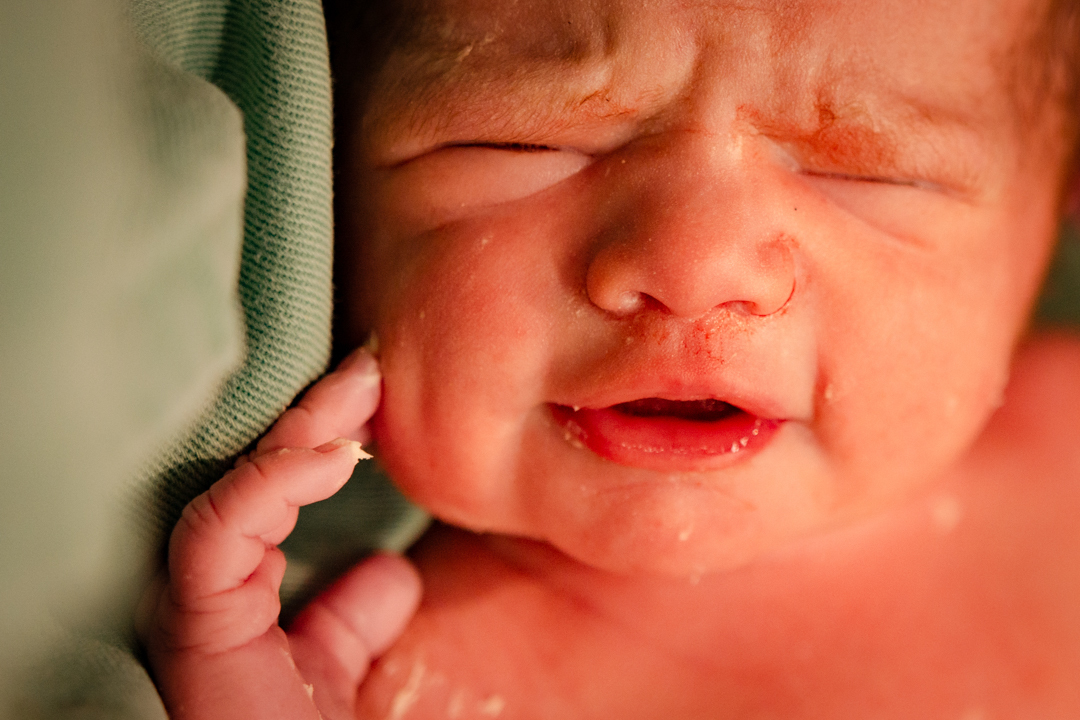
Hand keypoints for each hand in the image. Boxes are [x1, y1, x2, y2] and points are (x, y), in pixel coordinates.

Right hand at [139, 348, 421, 719]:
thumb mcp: (335, 666)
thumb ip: (352, 618)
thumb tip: (389, 571)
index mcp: (238, 589)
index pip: (278, 486)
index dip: (325, 435)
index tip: (377, 392)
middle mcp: (210, 582)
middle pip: (258, 470)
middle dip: (317, 411)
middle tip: (369, 364)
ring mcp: (196, 594)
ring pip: (241, 481)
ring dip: (303, 428)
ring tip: (360, 386)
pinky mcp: (194, 614)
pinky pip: (222, 527)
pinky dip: (275, 482)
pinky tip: (334, 456)